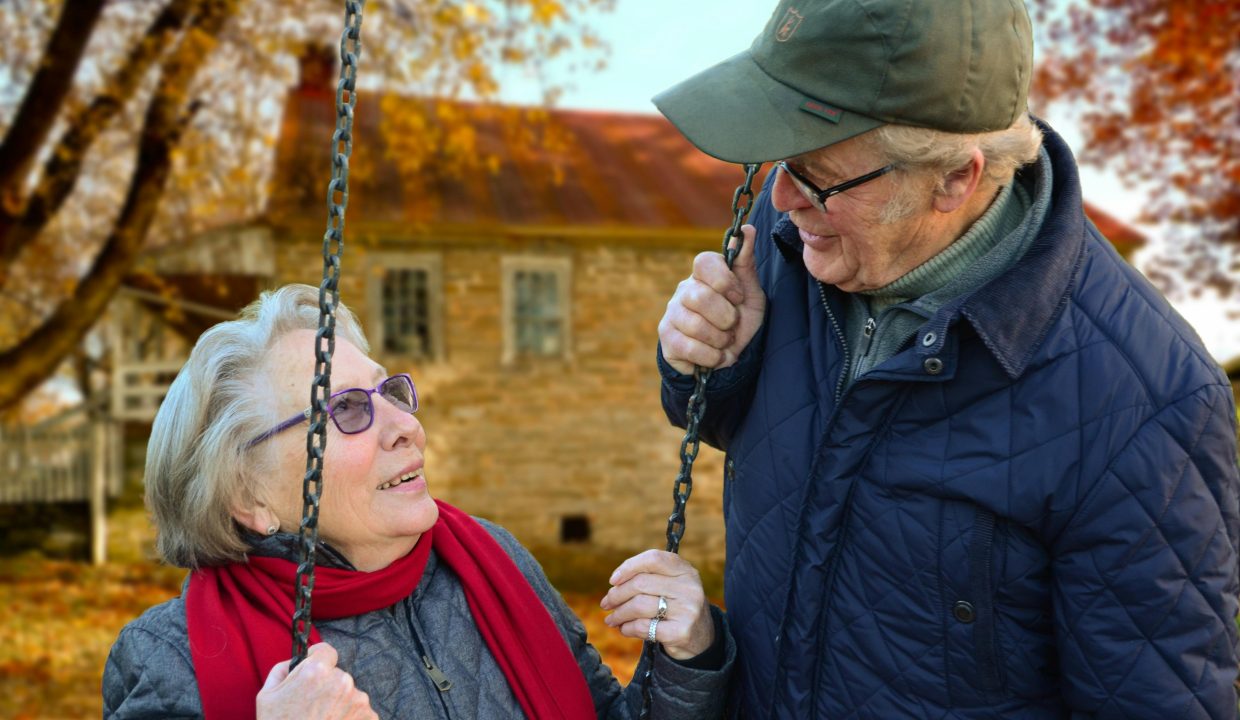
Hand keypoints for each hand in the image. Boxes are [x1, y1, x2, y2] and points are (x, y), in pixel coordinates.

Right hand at [257, 643, 377, 719]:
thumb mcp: (267, 696)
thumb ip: (282, 670)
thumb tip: (295, 662)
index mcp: (317, 671)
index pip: (326, 651)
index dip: (318, 660)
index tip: (314, 672)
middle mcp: (342, 681)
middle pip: (337, 675)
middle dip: (327, 687)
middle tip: (312, 708)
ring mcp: (358, 700)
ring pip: (349, 694)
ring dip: (339, 704)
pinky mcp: (369, 717)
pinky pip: (359, 712)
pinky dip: (350, 718)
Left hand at [600, 549, 713, 660]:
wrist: (701, 638)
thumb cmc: (676, 606)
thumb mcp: (672, 585)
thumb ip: (649, 577)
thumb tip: (614, 583)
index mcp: (685, 570)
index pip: (653, 559)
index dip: (628, 567)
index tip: (613, 580)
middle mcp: (689, 587)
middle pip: (640, 584)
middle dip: (617, 594)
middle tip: (606, 603)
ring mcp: (687, 610)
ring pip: (639, 606)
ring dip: (619, 614)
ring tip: (611, 619)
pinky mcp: (681, 632)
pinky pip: (643, 627)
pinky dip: (627, 628)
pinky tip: (624, 629)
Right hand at [658, 224, 765, 374]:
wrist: (729, 357)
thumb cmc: (739, 320)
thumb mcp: (751, 293)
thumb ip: (746, 263)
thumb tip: (747, 229)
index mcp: (704, 275)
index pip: (704, 262)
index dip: (724, 281)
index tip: (738, 297)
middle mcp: (684, 290)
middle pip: (700, 297)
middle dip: (726, 318)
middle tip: (732, 325)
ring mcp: (672, 313)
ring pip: (695, 325)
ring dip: (720, 340)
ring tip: (724, 342)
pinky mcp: (666, 338)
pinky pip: (689, 347)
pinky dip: (711, 357)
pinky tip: (716, 356)